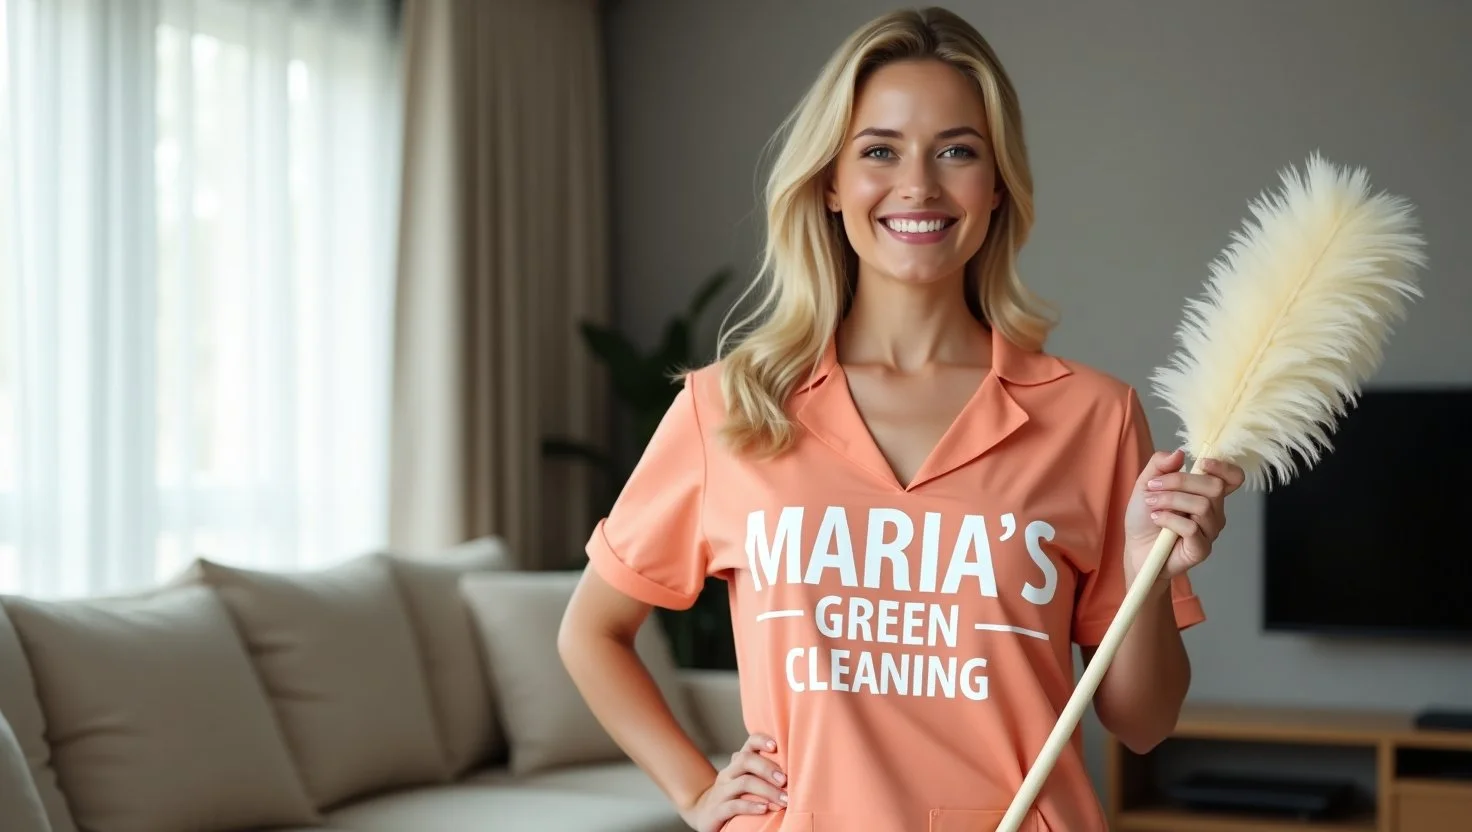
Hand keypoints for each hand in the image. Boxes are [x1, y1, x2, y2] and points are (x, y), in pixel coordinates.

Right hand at [679, 733, 788, 831]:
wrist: (706, 814)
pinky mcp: (717, 811)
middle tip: (785, 780)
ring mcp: (722, 791)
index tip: (776, 746)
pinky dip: (751, 806)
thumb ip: (765, 772)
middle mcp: (729, 773)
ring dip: (767, 791)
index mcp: (738, 764)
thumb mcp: (748, 780)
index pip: (750, 743)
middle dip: (768, 768)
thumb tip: (799, 767)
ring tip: (784, 800)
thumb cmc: (736, 796)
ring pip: (744, 783)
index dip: (762, 740)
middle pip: (746, 760)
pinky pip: (734, 805)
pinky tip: (765, 809)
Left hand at [1123, 449, 1245, 584]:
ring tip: (1151, 505)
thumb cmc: (1144, 517)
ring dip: (1170, 500)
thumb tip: (1180, 453)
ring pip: (1202, 506)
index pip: (1233, 478)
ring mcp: (1210, 531)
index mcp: (1206, 493)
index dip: (1224, 467)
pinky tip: (1156, 520)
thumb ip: (1160, 465)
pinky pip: (1192, 528)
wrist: (1135, 547)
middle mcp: (1214, 511)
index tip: (1201, 462)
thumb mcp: (1146, 484)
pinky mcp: (1201, 549)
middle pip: (1214, 486)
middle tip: (1153, 487)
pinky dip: (1169, 519)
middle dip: (1179, 481)